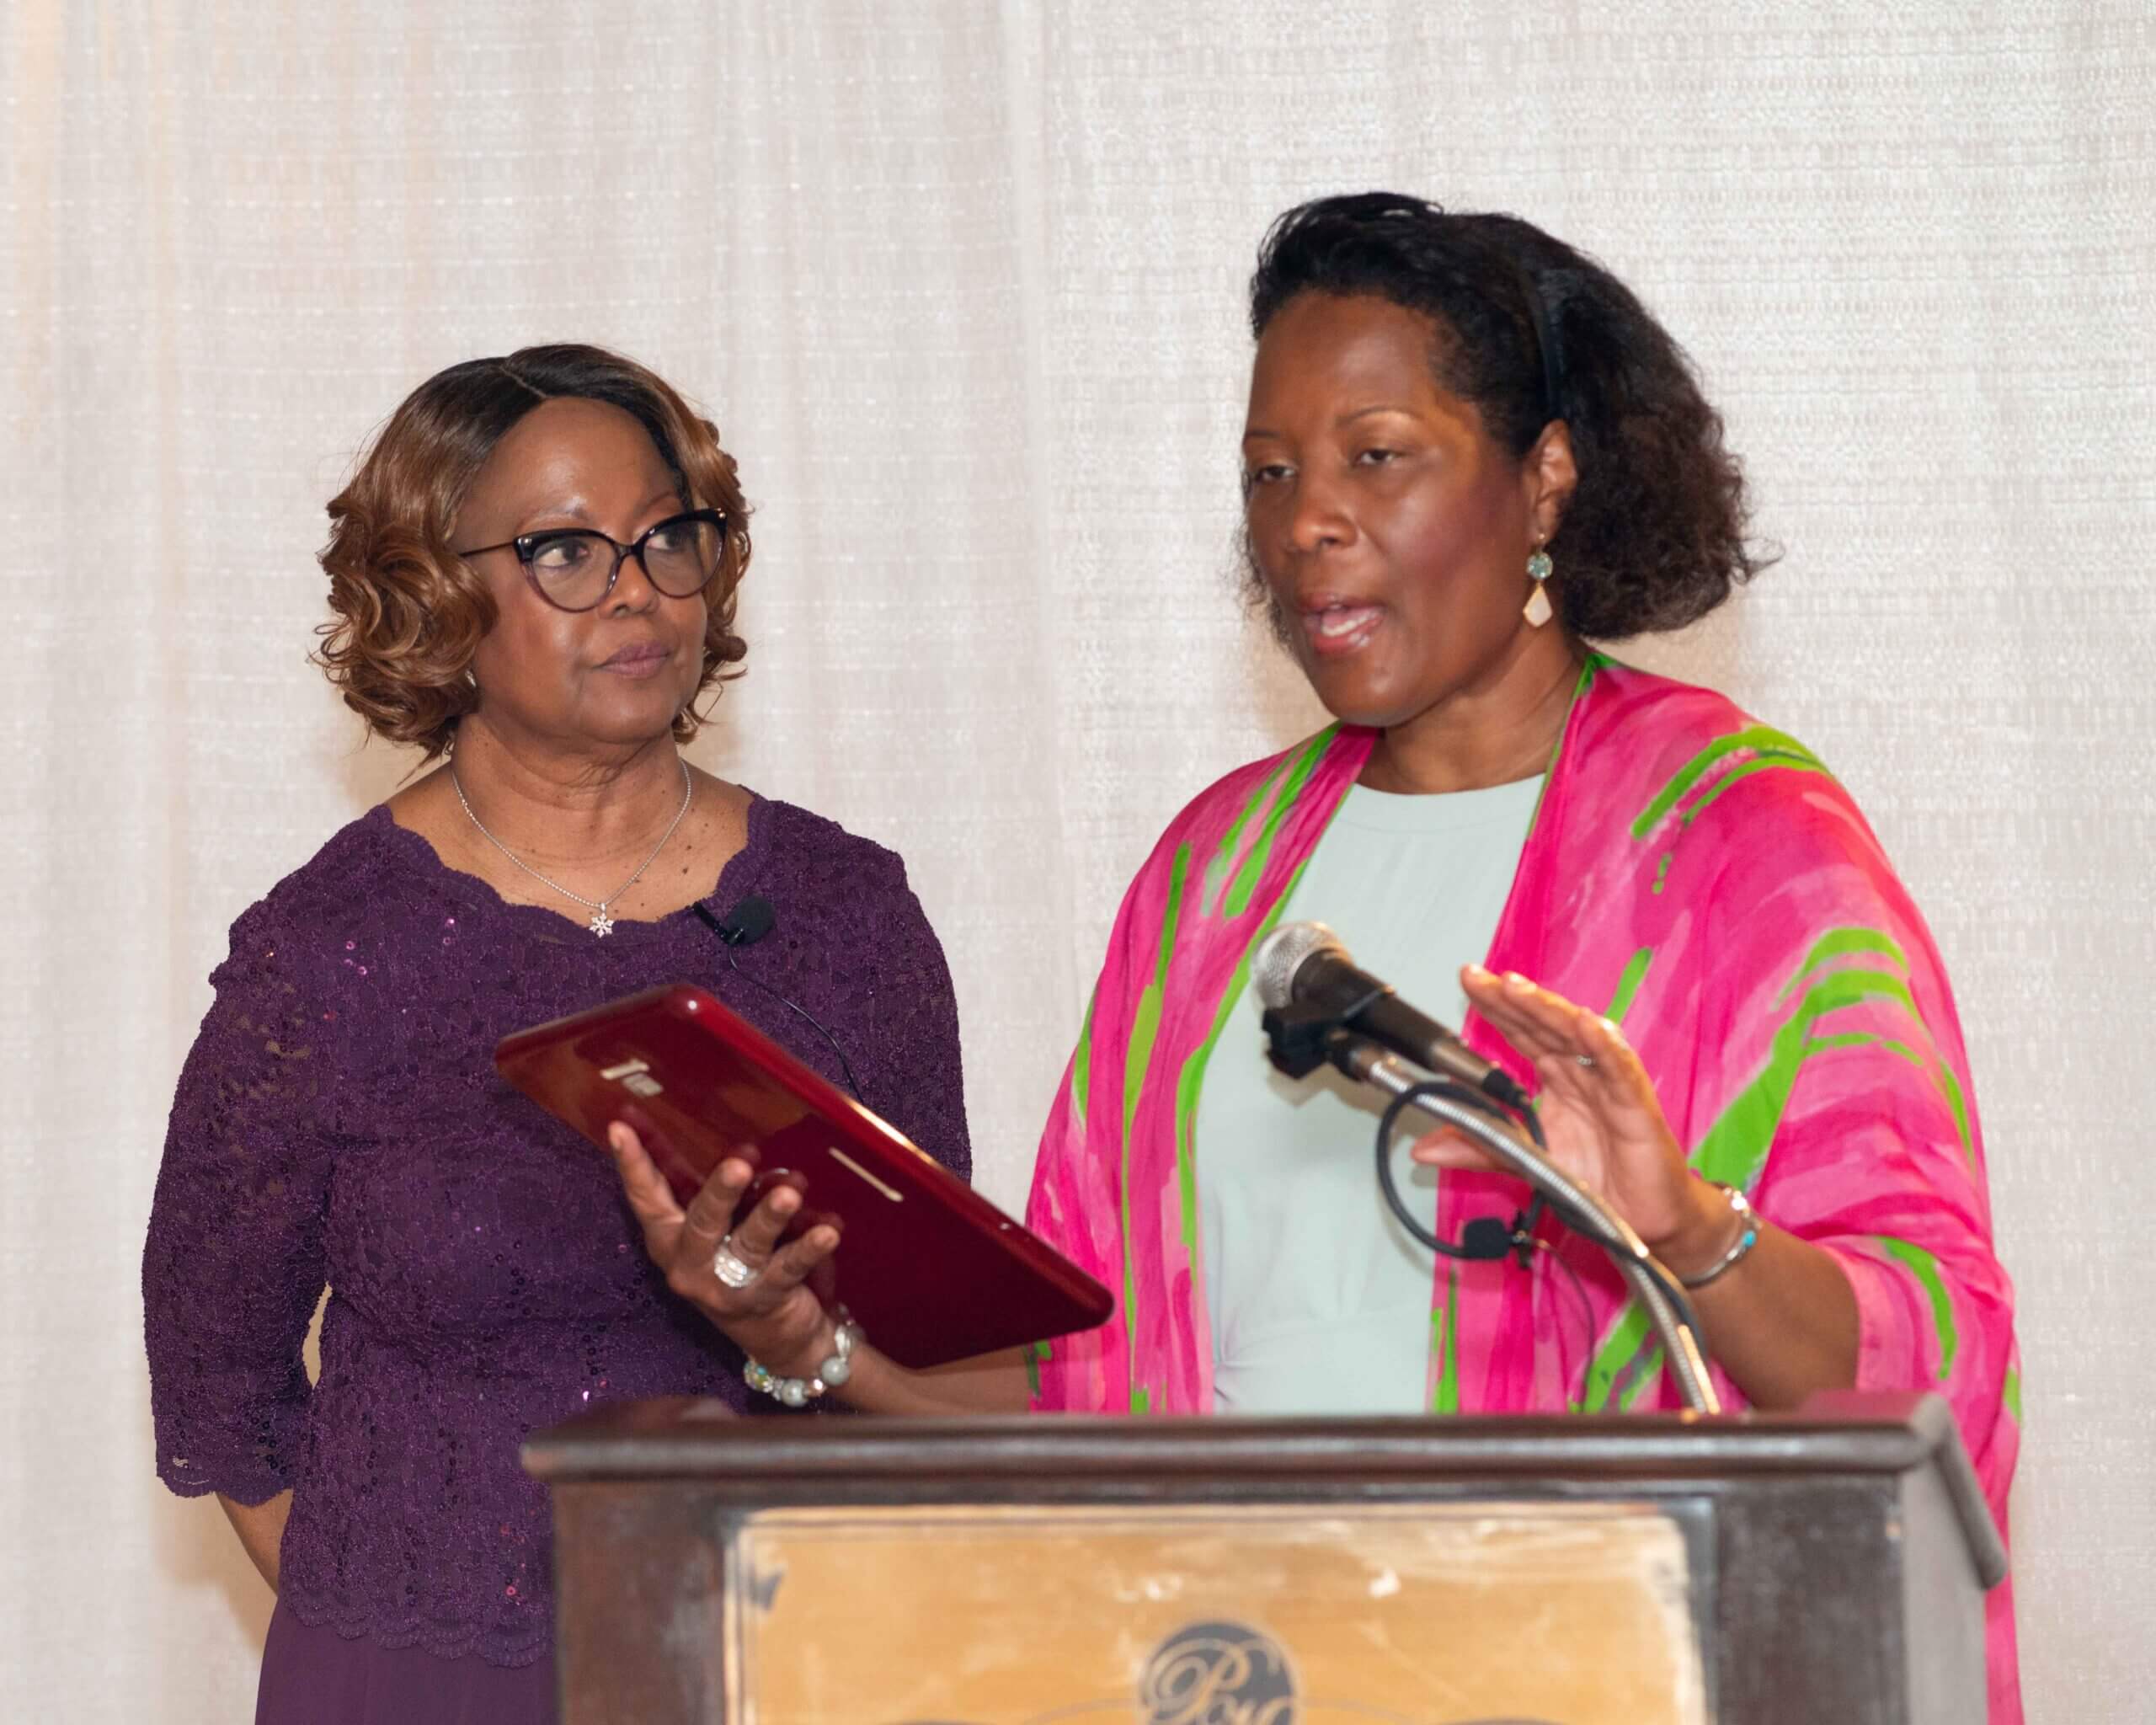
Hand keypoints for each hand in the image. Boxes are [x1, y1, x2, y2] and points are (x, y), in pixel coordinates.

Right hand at [605, 1121, 843, 1377]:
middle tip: (739, 1164)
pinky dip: (807, 1250)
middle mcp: (689, 1264)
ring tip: (789, 1193)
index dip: (633, 1164)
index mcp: (670, 1239)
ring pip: (747, 1246)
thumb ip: (714, 1192)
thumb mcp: (718, 1229)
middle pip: (702, 1224)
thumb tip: (733, 1135)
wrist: (775, 1337)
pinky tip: (827, 1232)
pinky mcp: (762, 1302)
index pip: (647, 1197)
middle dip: (720, 1193)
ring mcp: (724, 1288)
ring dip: (769, 1217)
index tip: (620, 1126)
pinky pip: (786, 1272)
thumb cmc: (739, 1264)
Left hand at [1410, 965, 1732, 1272]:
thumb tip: (1422, 1149)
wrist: (1640, 1224)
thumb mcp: (1524, 1162)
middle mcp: (1581, 1073)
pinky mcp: (1637, 1107)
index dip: (1496, 1006)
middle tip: (1481, 977)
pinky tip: (1589, 1025)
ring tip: (1518, 989)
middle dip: (1513, 999)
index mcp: (1555, 1078)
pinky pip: (1620, 1071)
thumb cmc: (1594, 1182)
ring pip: (1578, 1037)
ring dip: (1549, 1011)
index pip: (1521, 1031)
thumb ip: (1478, 1148)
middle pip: (1544, 1025)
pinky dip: (1606, 1047)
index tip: (1468, 980)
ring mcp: (1609, 1085)